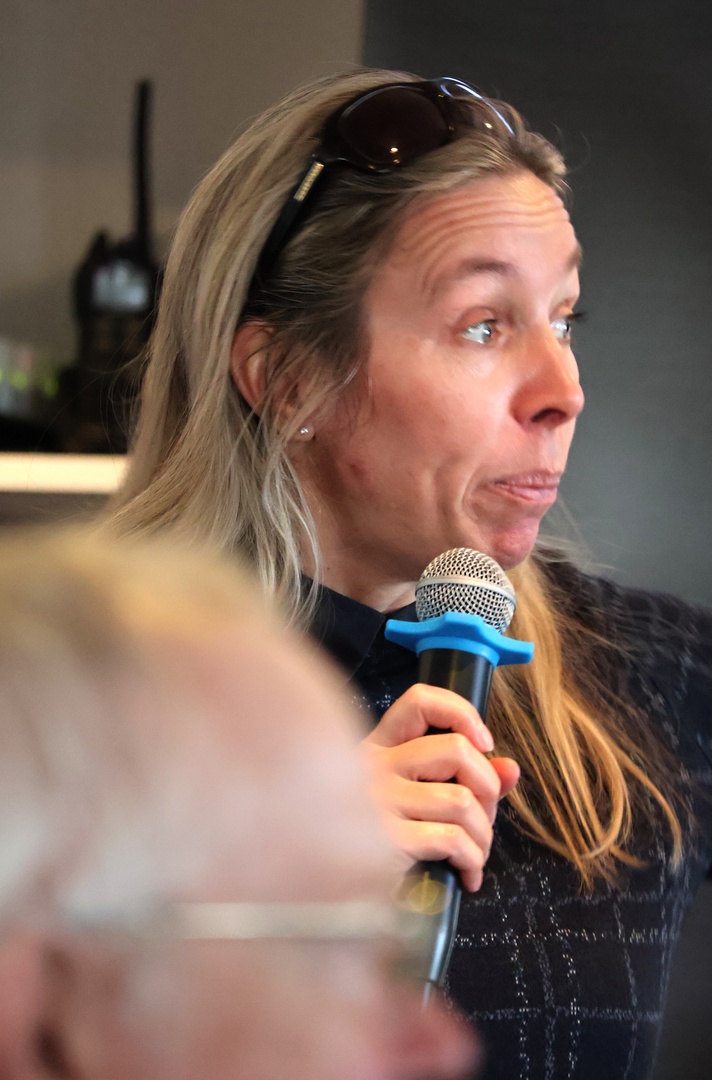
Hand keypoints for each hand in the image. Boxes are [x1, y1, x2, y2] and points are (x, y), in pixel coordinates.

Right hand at [362, 684, 519, 891]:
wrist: (332, 893)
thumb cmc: (379, 844)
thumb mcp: (419, 802)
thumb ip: (467, 780)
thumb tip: (511, 769)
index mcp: (378, 748)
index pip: (419, 702)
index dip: (461, 713)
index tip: (483, 743)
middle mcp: (374, 765)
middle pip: (456, 749)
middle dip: (488, 787)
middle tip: (484, 818)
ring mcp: (376, 799)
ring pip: (462, 799)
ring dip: (484, 834)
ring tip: (475, 854)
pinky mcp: (384, 838)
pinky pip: (452, 839)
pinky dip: (473, 860)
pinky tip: (466, 874)